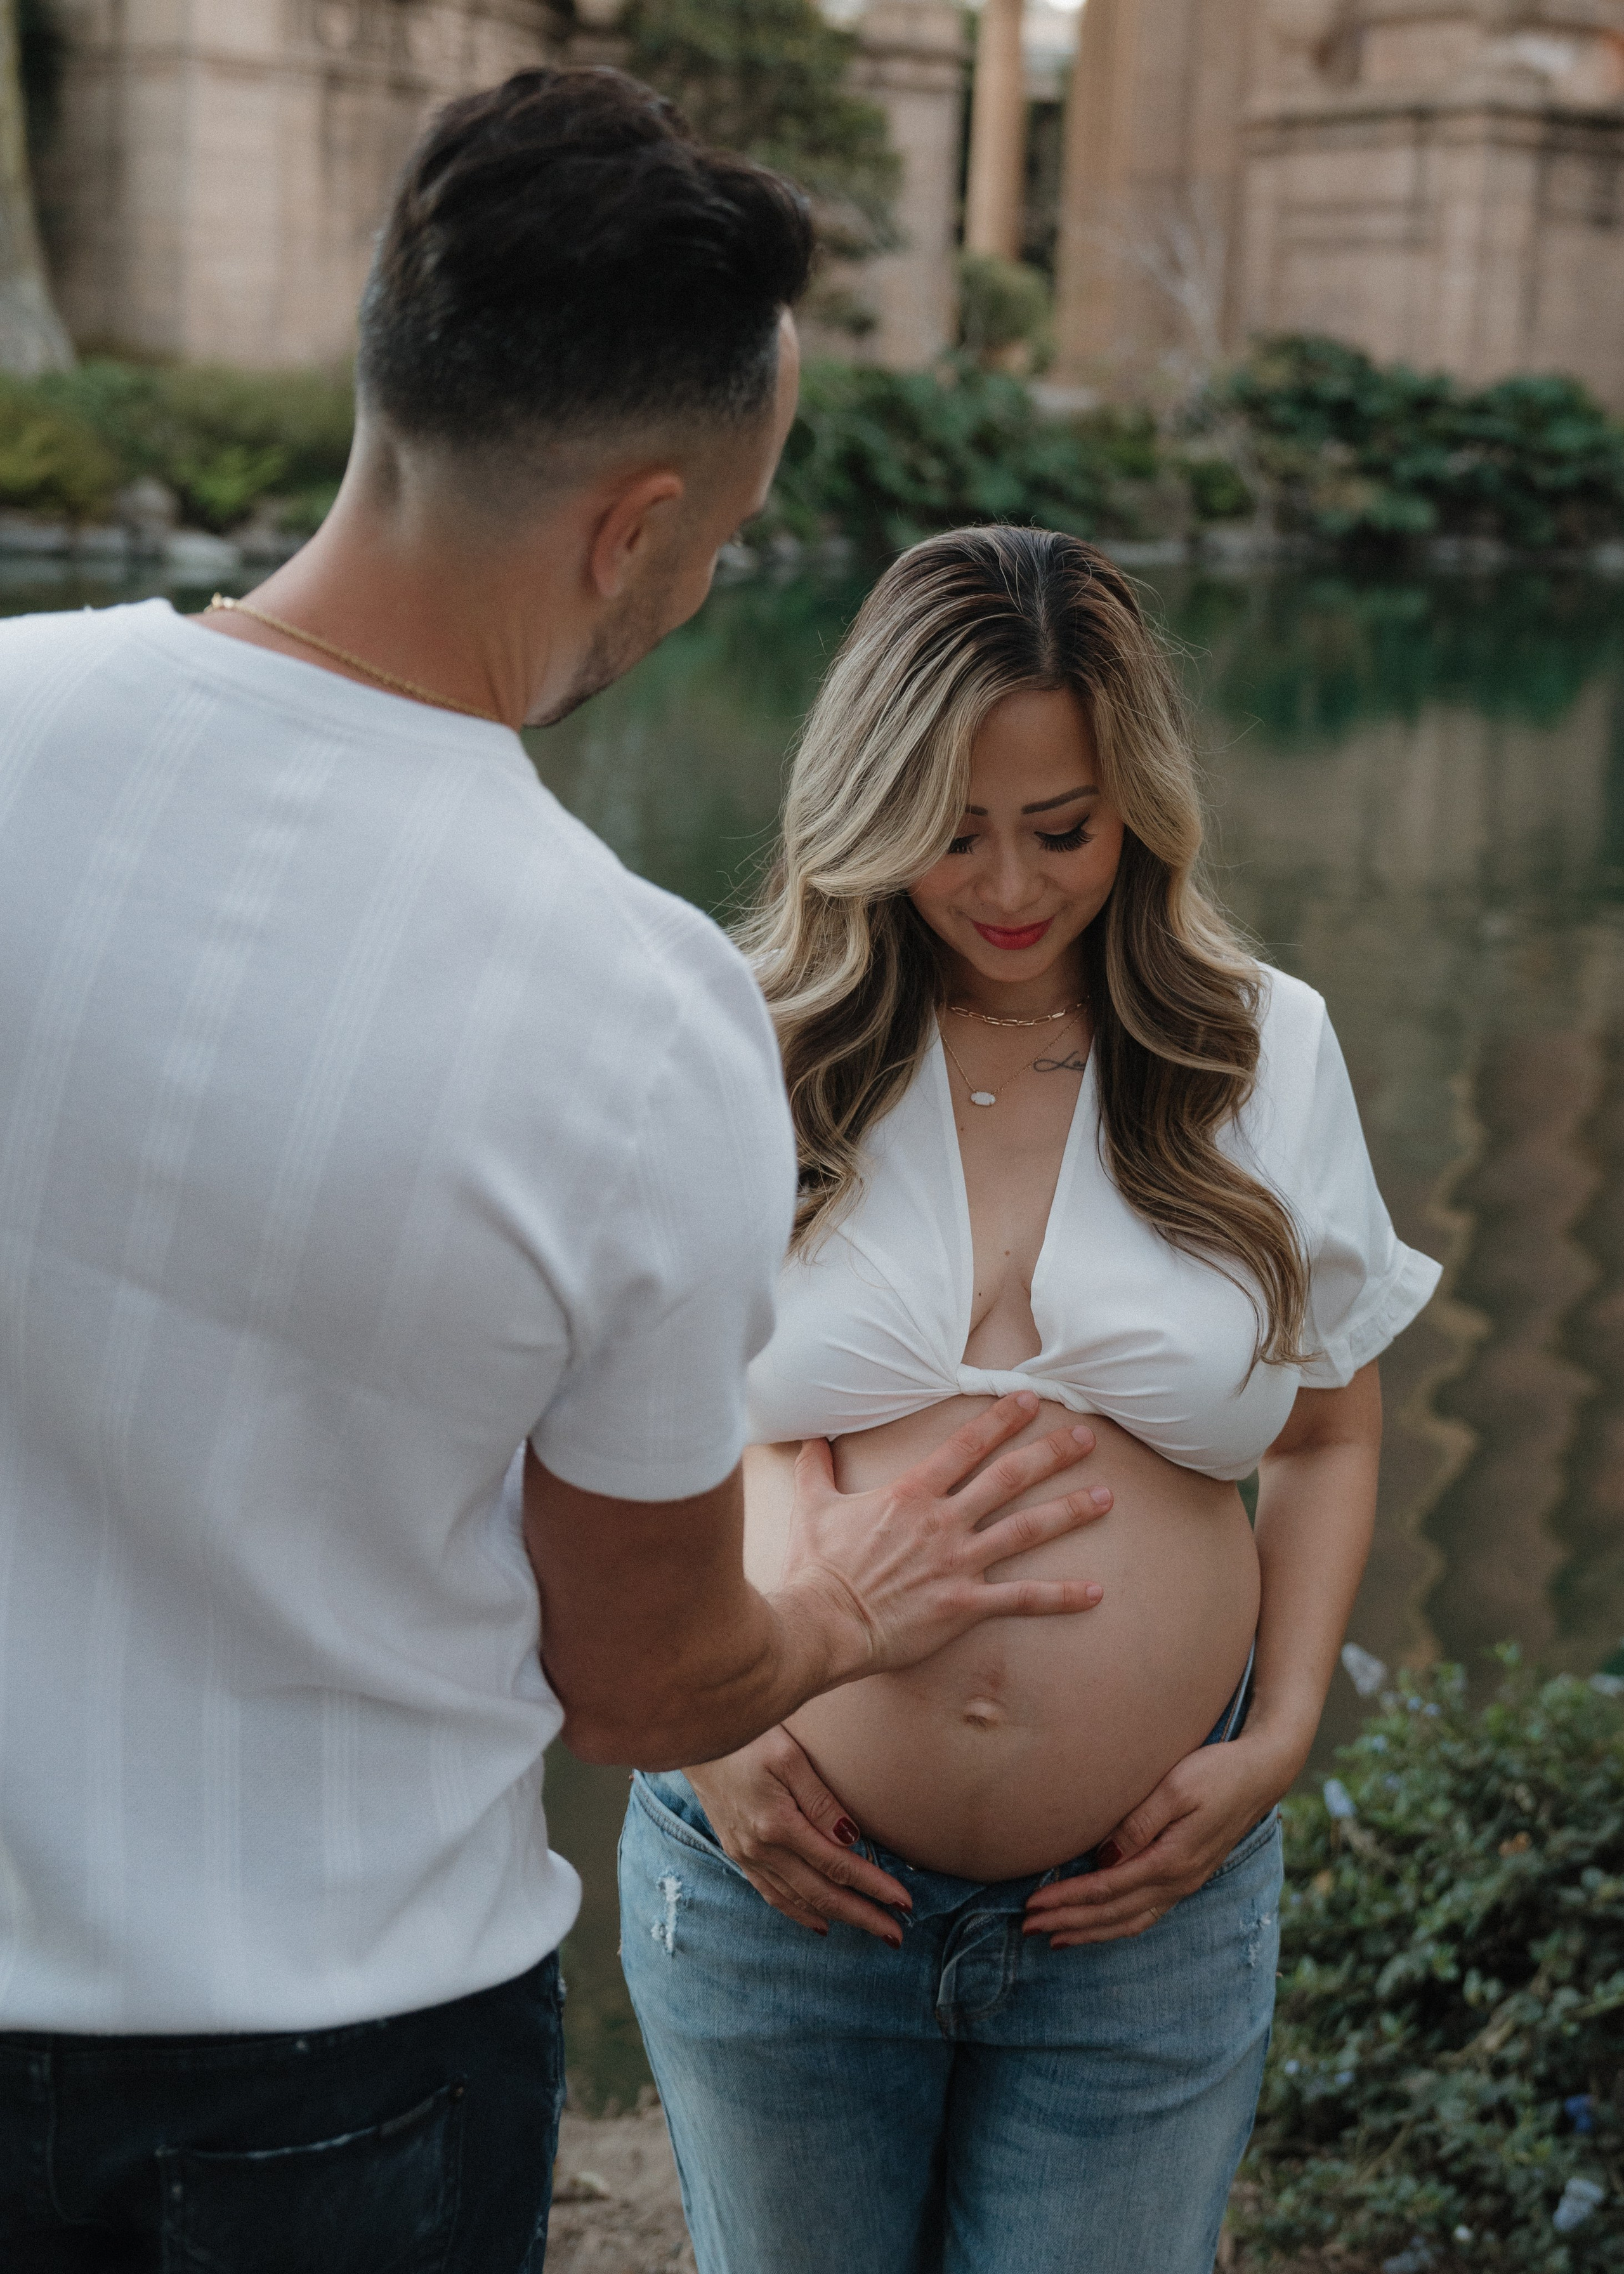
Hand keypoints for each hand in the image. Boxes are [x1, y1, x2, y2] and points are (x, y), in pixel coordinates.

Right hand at [686, 1726, 910, 1946]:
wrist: (696, 1738)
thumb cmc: (747, 1736)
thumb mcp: (788, 1755)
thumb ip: (820, 1799)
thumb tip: (851, 1838)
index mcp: (777, 1825)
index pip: (837, 1865)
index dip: (873, 1886)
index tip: (903, 1901)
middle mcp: (761, 1849)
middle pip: (822, 1894)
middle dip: (863, 1915)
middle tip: (896, 1935)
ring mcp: (747, 1856)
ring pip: (799, 1900)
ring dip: (837, 1918)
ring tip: (870, 1929)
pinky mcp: (738, 1854)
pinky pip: (772, 1894)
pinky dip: (799, 1912)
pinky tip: (819, 1921)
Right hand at [774, 1392, 1112, 1687]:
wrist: (822, 1623)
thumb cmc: (817, 1567)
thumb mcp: (811, 1507)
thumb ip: (816, 1469)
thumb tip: (810, 1439)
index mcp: (911, 1494)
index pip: (965, 1446)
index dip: (1000, 1420)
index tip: (1030, 1400)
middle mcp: (943, 1522)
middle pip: (1007, 1478)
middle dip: (1049, 1454)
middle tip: (1085, 1437)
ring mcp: (957, 1563)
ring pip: (1026, 1530)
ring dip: (1069, 1512)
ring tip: (1106, 1496)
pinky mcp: (964, 1605)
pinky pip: (1022, 1599)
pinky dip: (1061, 1596)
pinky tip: (1095, 1592)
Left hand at [1022, 1732, 1289, 1947]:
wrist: (1261, 1774)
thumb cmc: (1216, 1772)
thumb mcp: (1176, 1787)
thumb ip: (1139, 1823)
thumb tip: (1104, 1858)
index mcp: (1170, 1861)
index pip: (1106, 1889)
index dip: (1067, 1900)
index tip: (1032, 1905)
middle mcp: (1177, 1882)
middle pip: (1113, 1913)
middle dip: (1069, 1922)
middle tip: (1028, 1927)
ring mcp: (1184, 1884)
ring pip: (1129, 1921)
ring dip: (1090, 1931)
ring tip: (1054, 1936)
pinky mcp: (1186, 1877)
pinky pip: (1145, 1915)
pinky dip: (1116, 1925)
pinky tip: (1098, 1925)